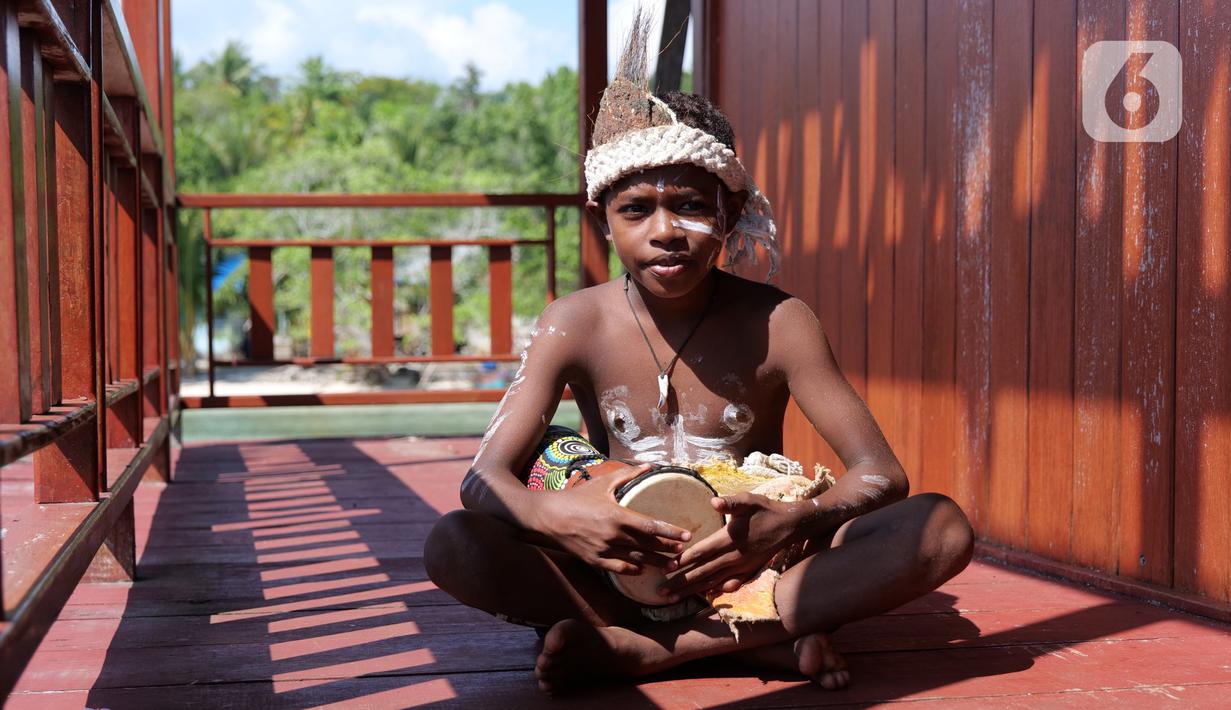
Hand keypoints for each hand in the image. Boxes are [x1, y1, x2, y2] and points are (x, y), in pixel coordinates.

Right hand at [537, 462, 692, 574]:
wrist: (548, 516)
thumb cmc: (576, 497)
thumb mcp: (602, 483)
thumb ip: (626, 474)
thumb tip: (649, 465)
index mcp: (617, 515)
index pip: (651, 526)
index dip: (670, 532)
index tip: (686, 536)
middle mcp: (613, 535)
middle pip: (648, 545)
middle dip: (667, 549)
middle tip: (684, 552)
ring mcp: (604, 550)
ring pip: (637, 559)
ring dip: (656, 563)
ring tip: (671, 566)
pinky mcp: (595, 560)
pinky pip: (619, 568)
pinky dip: (632, 569)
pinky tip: (643, 570)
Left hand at [658, 492, 796, 600]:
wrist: (791, 525)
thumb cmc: (766, 509)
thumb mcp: (748, 500)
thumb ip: (730, 502)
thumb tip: (714, 502)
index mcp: (728, 539)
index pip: (700, 553)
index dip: (682, 561)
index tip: (666, 569)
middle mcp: (733, 557)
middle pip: (702, 572)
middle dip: (681, 583)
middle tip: (661, 592)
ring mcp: (741, 567)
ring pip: (713, 582)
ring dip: (692, 591)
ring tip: (674, 599)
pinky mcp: (749, 571)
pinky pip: (729, 585)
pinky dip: (715, 591)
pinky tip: (705, 597)